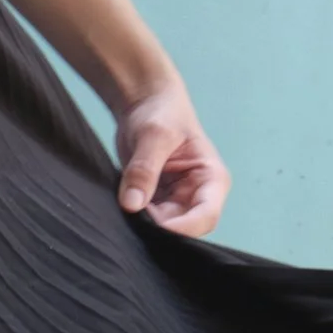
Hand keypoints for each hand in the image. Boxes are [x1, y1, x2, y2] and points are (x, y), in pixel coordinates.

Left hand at [114, 78, 228, 238]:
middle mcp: (198, 194)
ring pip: (164, 228)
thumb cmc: (160, 112)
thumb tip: (132, 205)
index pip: (206, 216)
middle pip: (184, 228)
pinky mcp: (158, 201)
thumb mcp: (153, 136)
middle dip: (159, 229)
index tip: (153, 228)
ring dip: (144, 225)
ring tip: (123, 213)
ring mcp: (177, 200)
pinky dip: (135, 218)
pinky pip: (148, 219)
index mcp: (212, 179)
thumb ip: (144, 170)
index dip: (183, 230)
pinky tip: (120, 211)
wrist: (144, 103)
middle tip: (129, 221)